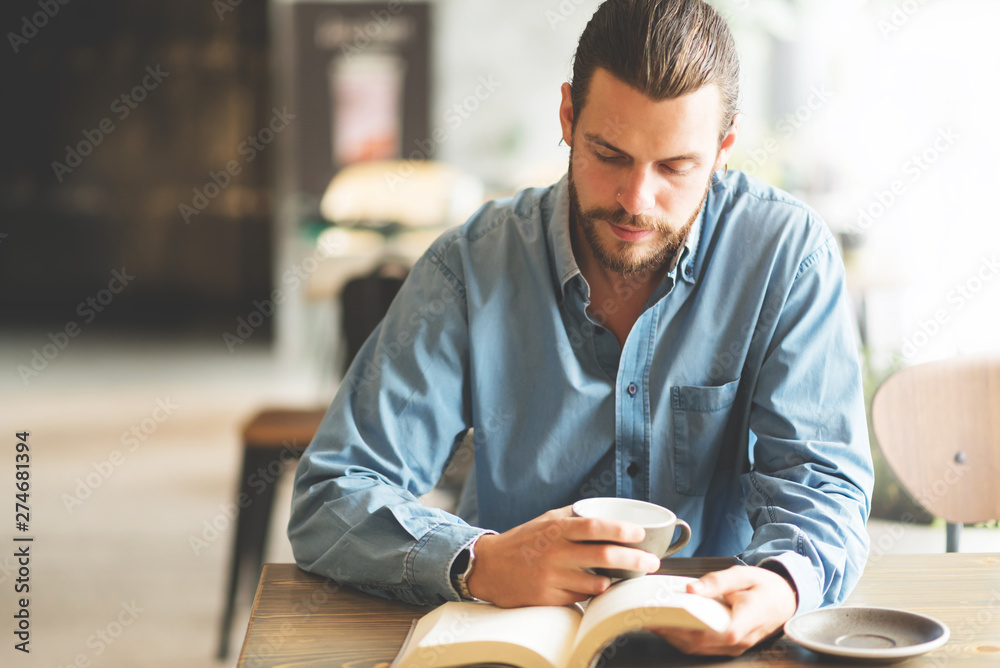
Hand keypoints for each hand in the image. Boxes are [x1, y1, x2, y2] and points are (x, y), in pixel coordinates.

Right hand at [466, 506, 661, 606]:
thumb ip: (574, 516)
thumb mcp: (546, 520)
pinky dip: (594, 591)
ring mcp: (552, 577)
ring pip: (598, 582)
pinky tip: (599, 586)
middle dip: (635, 560)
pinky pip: (582, 597)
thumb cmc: (522, 541)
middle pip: (605, 556)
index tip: (641, 534)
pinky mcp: (549, 598)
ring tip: (626, 575)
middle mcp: (555, 552)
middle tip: (652, 562)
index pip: (595, 527)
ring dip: (616, 580)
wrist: (488, 567)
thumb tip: (608, 511)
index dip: (622, 531)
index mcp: (557, 529)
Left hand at [651, 565, 797, 655]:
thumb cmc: (765, 586)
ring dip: (671, 636)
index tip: (663, 616)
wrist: (785, 599)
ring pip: (696, 648)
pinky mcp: (726, 646)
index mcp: (745, 621)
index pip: (715, 631)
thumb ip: (717, 581)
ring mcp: (733, 646)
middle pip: (698, 642)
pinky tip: (666, 625)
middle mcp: (738, 640)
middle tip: (645, 615)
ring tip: (649, 619)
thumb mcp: (743, 575)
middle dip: (669, 631)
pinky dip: (681, 638)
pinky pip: (700, 646)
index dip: (686, 627)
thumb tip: (691, 589)